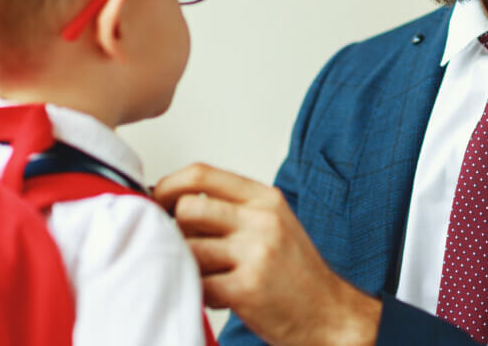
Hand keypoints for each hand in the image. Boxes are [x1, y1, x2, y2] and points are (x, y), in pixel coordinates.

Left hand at [154, 163, 381, 345]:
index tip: (158, 202)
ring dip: (187, 266)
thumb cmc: (295, 272)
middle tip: (180, 247)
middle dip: (173, 230)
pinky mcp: (248, 289)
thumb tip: (175, 203)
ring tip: (208, 276)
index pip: (202, 173)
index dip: (169, 186)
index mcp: (265, 198)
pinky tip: (219, 296)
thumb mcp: (272, 224)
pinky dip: (200, 293)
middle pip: (187, 208)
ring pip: (189, 248)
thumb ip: (232, 209)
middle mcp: (262, 220)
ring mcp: (256, 253)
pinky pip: (198, 284)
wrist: (329, 314)